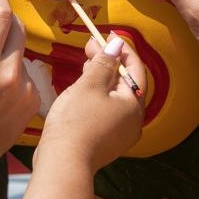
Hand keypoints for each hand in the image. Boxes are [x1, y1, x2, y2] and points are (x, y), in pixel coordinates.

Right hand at [0, 0, 40, 168]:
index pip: (3, 18)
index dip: (1, 3)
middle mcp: (9, 72)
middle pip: (19, 30)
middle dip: (8, 22)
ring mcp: (25, 86)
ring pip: (21, 53)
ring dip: (9, 53)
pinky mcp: (34, 98)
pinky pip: (26, 74)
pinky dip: (15, 75)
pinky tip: (2, 93)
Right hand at [33, 36, 144, 173]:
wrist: (63, 163)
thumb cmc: (77, 121)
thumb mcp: (90, 85)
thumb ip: (104, 62)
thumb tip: (116, 44)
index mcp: (134, 104)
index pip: (135, 68)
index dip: (122, 49)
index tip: (106, 35)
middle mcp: (133, 120)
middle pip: (125, 83)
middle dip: (109, 62)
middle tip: (90, 47)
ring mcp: (121, 133)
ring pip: (115, 97)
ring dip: (102, 78)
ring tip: (85, 64)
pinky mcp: (107, 142)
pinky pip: (107, 111)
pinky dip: (98, 96)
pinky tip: (83, 90)